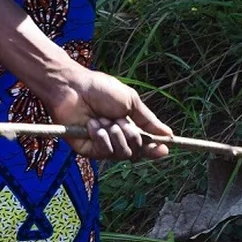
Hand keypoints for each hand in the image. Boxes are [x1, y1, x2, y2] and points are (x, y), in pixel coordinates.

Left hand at [43, 68, 171, 160]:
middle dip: (132, 135)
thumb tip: (167, 134)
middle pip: (136, 152)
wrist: (73, 88)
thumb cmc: (100, 90)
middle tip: (120, 121)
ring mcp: (102, 146)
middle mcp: (117, 138)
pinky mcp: (88, 150)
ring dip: (115, 134)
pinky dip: (101, 136)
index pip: (145, 145)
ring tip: (103, 119)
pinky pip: (105, 152)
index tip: (164, 149)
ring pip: (122, 153)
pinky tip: (92, 125)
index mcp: (128, 126)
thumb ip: (148, 120)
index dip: (155, 149)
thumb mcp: (130, 101)